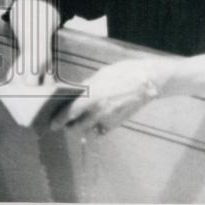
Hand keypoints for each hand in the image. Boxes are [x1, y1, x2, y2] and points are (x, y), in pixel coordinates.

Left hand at [51, 58, 166, 135]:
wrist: (151, 80)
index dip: (58, 120)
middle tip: (67, 122)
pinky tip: (98, 121)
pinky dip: (96, 129)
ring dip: (82, 128)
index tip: (53, 123)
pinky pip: (100, 131)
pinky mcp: (118, 123)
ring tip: (83, 121)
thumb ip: (88, 86)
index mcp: (92, 96)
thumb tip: (77, 93)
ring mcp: (108, 119)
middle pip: (75, 127)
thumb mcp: (103, 74)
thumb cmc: (127, 72)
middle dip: (69, 126)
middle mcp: (98, 111)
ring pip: (87, 131)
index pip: (68, 113)